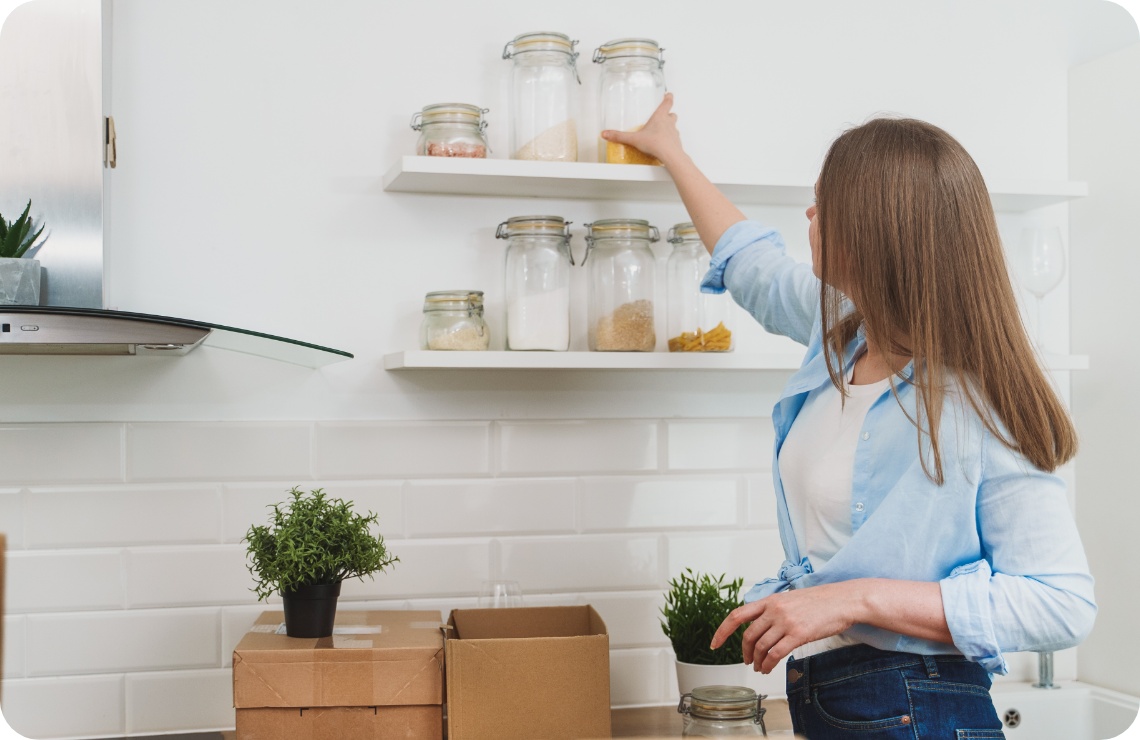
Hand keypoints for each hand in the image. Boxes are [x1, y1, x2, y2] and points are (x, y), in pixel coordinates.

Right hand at [600, 92, 684, 166]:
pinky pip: (674, 139)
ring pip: (674, 126)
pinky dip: (670, 140)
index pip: (667, 102)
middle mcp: (669, 123)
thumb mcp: (634, 139)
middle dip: (668, 114)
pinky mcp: (676, 143)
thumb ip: (620, 136)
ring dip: (669, 127)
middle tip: (663, 115)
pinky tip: (663, 145)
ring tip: (661, 132)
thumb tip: (606, 133)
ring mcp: (674, 133)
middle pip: (672, 114)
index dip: (668, 97)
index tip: (668, 94)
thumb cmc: (656, 143)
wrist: (670, 155)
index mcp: (660, 116)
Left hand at [710, 582, 861, 673]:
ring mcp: (785, 622)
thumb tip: (759, 626)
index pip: (737, 615)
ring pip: (761, 647)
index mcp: (769, 600)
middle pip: (748, 636)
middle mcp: (774, 610)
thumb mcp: (790, 599)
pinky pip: (775, 654)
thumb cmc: (820, 601)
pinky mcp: (798, 634)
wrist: (843, 600)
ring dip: (758, 661)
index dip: (722, 631)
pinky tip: (769, 668)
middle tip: (748, 661)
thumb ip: (773, 610)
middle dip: (745, 652)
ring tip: (760, 668)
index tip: (714, 644)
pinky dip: (768, 664)